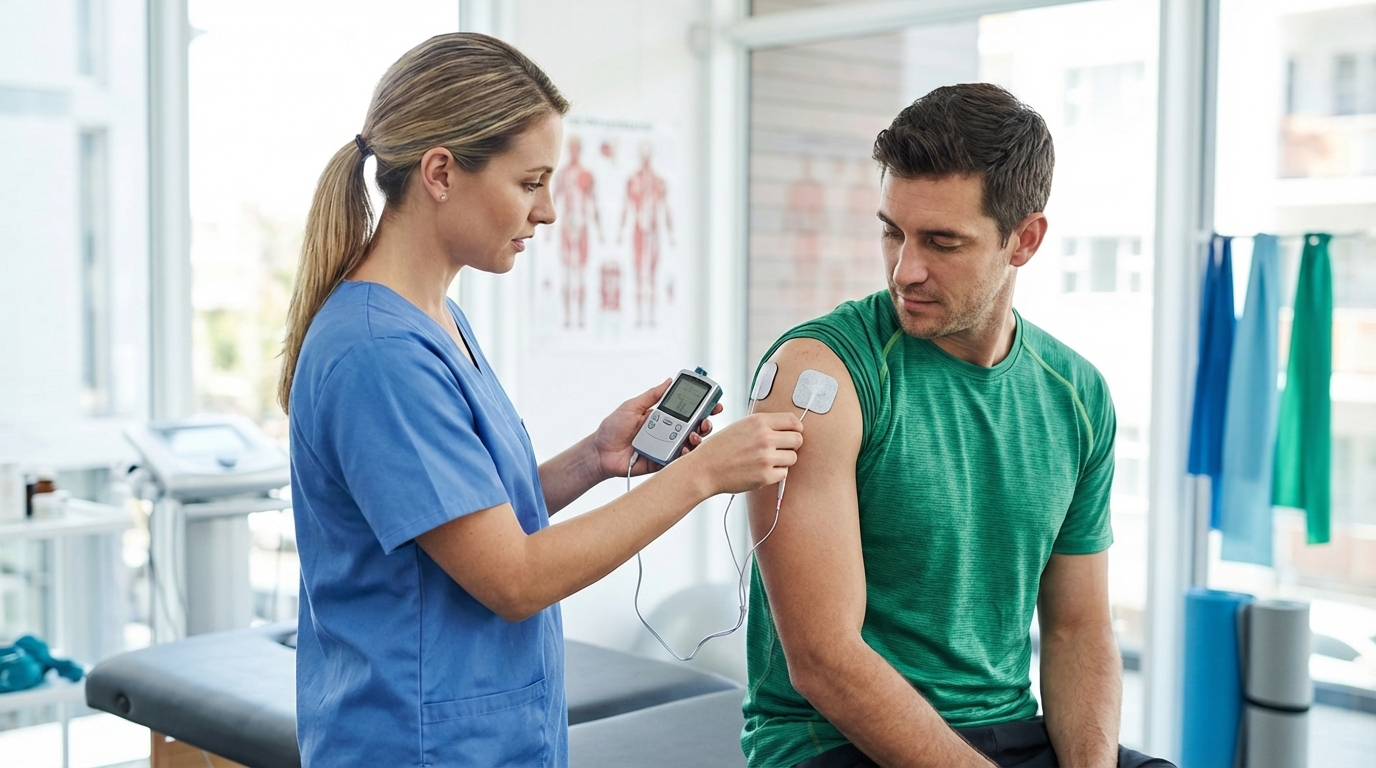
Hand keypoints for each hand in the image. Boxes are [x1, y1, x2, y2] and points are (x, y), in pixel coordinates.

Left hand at [592, 380, 722, 479]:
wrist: (600, 452)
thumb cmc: (612, 428)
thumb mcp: (632, 406)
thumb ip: (651, 395)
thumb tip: (668, 381)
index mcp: (662, 417)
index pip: (687, 410)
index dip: (702, 407)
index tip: (714, 402)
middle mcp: (667, 432)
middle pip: (694, 427)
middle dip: (705, 423)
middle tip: (707, 421)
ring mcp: (666, 448)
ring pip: (690, 444)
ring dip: (697, 439)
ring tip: (695, 435)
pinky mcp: (662, 463)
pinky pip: (678, 460)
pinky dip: (686, 455)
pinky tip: (686, 450)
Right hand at [685, 412, 803, 495]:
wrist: (705, 469)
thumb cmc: (720, 448)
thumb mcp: (741, 426)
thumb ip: (764, 425)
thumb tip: (787, 428)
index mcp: (759, 421)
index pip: (793, 420)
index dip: (796, 427)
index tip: (794, 432)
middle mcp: (764, 437)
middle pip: (798, 439)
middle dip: (792, 444)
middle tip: (781, 449)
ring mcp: (766, 457)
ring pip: (793, 457)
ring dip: (784, 460)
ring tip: (768, 460)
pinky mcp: (765, 476)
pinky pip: (784, 474)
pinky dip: (775, 473)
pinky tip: (761, 470)